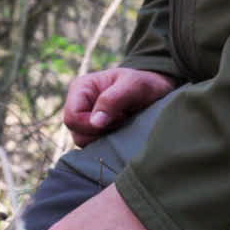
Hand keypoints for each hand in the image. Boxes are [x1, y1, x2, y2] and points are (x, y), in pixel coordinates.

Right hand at [62, 67, 177, 146]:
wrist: (157, 91)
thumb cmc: (145, 83)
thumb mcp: (134, 85)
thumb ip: (113, 100)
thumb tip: (95, 122)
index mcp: (81, 89)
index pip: (72, 117)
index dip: (90, 125)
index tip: (117, 119)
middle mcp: (79, 105)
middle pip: (76, 132)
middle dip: (99, 133)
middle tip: (122, 122)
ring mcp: (87, 120)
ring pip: (84, 142)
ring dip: (105, 139)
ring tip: (123, 126)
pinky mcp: (96, 132)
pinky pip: (94, 147)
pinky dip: (109, 144)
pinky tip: (122, 134)